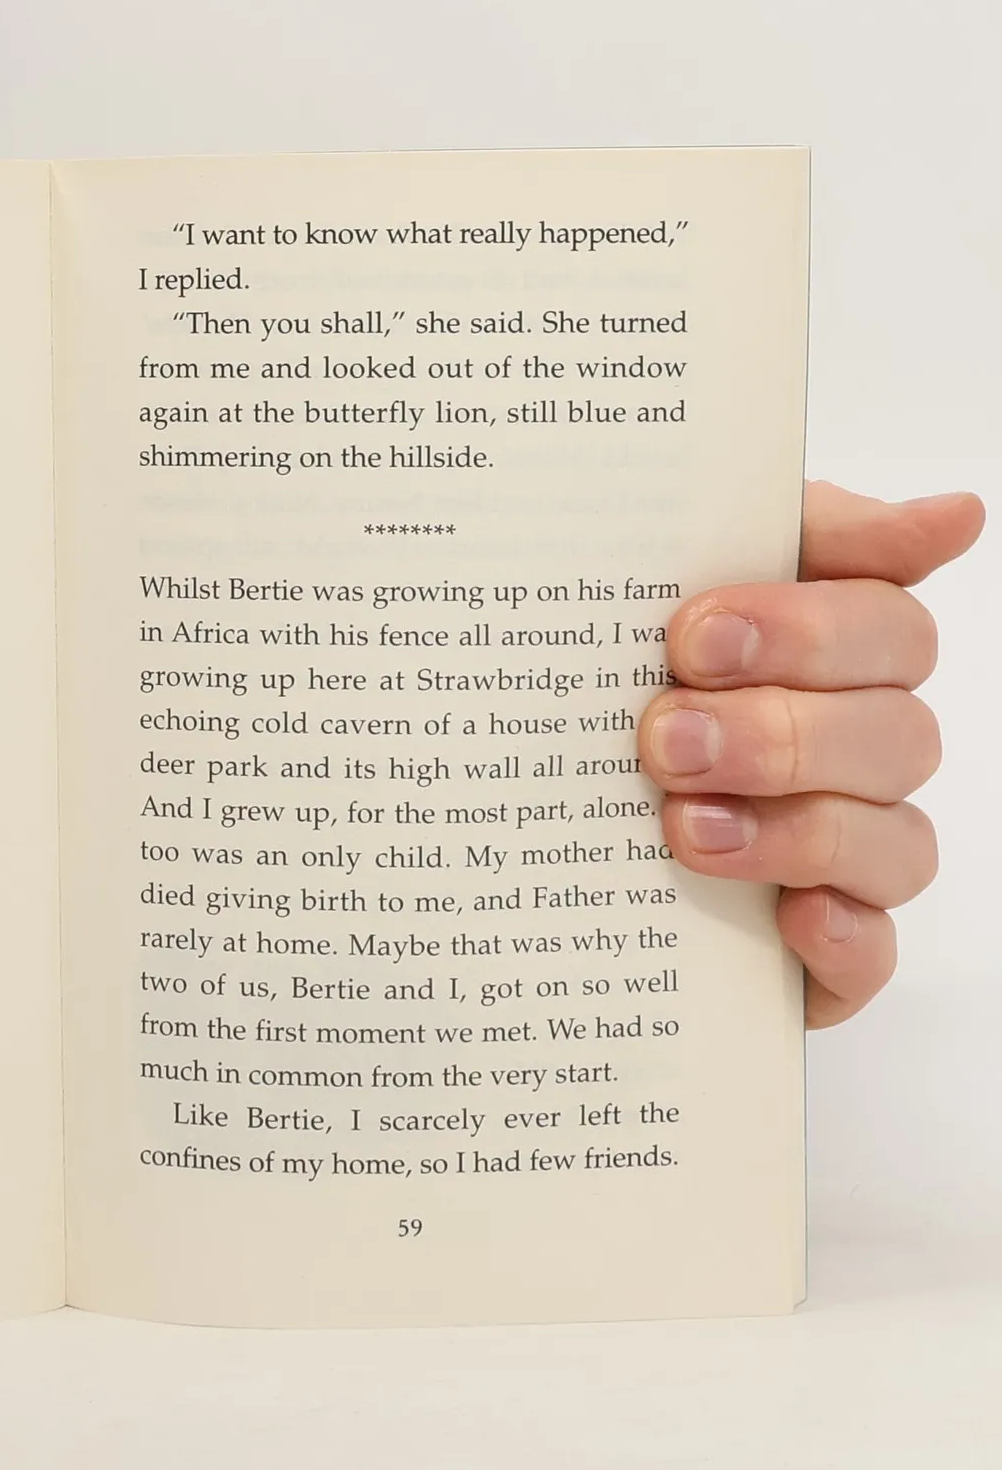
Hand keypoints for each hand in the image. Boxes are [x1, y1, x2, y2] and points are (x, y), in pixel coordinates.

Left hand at [639, 481, 984, 1028]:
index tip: (693, 636)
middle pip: (897, 734)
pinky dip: (843, 937)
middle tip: (664, 736)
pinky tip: (792, 916)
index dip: (805, 629)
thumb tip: (954, 515)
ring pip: (895, 842)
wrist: (516, 801)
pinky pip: (872, 954)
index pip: (889, 627)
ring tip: (682, 823)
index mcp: (835, 657)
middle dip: (778, 733)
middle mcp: (858, 752)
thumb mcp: (663, 579)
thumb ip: (788, 533)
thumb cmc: (616, 678)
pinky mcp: (819, 948)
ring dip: (794, 829)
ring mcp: (847, 855)